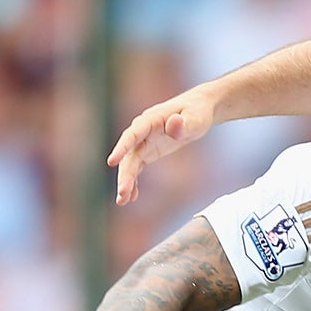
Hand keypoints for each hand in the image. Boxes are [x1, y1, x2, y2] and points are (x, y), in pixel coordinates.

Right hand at [108, 87, 215, 205]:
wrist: (199, 109)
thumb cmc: (197, 111)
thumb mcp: (195, 118)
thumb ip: (184, 123)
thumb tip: (173, 125)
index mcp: (150, 120)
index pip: (132, 134)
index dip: (121, 148)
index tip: (111, 162)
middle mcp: (143, 131)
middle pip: (129, 155)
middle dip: (125, 175)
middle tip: (122, 194)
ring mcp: (144, 141)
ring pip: (130, 163)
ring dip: (126, 181)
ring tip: (122, 201)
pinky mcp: (149, 150)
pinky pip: (137, 167)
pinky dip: (135, 181)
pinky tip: (133, 197)